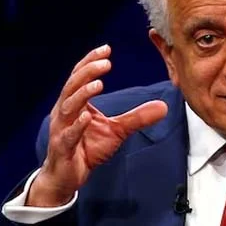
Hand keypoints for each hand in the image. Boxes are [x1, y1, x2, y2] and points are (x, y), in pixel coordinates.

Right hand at [27, 44, 167, 206]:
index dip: (91, 62)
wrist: (67, 177)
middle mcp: (65, 112)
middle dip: (88, 72)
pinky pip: (68, 134)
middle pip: (73, 86)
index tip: (106, 49)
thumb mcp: (117, 131)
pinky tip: (86, 117)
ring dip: (83, 94)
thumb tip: (163, 107)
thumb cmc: (87, 149)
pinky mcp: (62, 148)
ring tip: (99, 84)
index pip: (80, 77)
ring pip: (69, 106)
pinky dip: (77, 125)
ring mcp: (62, 129)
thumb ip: (137, 117)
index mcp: (75, 103)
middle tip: (105, 62)